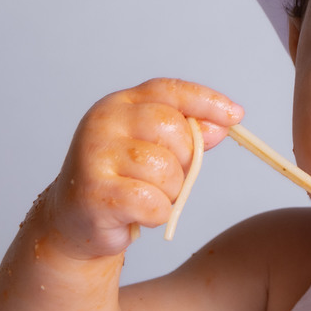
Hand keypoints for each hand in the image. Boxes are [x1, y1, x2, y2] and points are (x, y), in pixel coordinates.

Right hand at [47, 78, 242, 259]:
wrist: (74, 220)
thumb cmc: (123, 180)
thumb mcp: (158, 149)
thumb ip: (189, 133)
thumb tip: (223, 123)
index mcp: (121, 104)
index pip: (169, 90)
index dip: (206, 101)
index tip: (236, 115)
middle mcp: (104, 122)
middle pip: (173, 128)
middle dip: (186, 159)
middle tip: (168, 178)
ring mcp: (95, 154)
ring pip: (165, 169)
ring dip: (170, 191)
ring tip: (148, 195)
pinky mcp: (94, 191)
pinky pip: (152, 202)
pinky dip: (156, 214)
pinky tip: (137, 214)